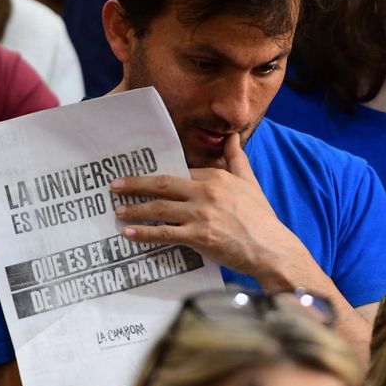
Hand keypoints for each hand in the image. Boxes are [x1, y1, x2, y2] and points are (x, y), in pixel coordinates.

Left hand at [112, 133, 303, 286]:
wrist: (271, 250)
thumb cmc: (261, 219)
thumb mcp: (250, 182)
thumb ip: (236, 159)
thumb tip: (231, 136)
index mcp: (215, 177)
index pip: (180, 173)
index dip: (158, 178)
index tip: (141, 180)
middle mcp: (205, 192)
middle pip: (162, 184)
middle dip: (135, 184)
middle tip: (115, 186)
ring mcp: (201, 214)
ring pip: (159, 208)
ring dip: (134, 209)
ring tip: (118, 211)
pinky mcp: (199, 236)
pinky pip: (164, 232)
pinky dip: (144, 233)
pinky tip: (129, 234)